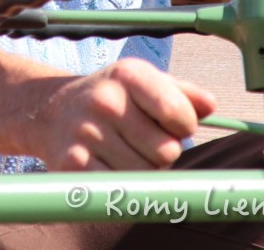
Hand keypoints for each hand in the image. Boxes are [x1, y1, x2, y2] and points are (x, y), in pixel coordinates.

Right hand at [30, 57, 216, 171]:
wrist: (52, 112)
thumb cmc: (110, 98)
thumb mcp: (142, 82)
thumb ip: (181, 92)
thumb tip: (211, 105)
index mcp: (128, 75)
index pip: (179, 114)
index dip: (184, 126)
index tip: (171, 124)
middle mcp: (106, 101)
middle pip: (167, 152)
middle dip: (163, 152)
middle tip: (143, 141)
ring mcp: (88, 133)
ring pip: (146, 175)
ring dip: (144, 172)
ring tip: (126, 152)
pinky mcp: (74, 164)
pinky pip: (120, 189)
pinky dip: (122, 185)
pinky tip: (110, 166)